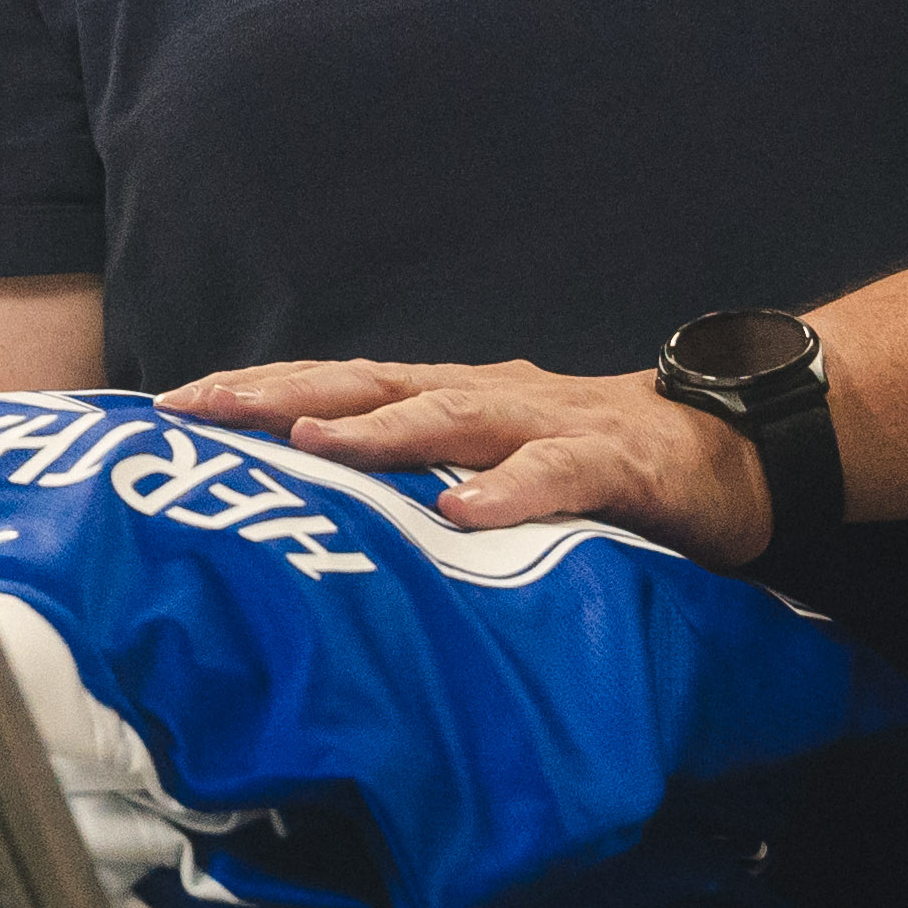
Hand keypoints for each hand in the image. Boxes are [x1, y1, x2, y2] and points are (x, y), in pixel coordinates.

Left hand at [159, 356, 776, 567]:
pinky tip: (466, 511)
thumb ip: (419, 486)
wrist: (734, 447)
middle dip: (283, 394)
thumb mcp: (492, 470)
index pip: (339, 386)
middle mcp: (488, 398)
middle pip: (370, 385)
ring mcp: (552, 425)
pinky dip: (510, 491)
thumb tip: (315, 521)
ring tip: (316, 445)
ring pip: (453, 416)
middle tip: (204, 407)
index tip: (173, 402)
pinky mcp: (617, 463)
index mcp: (451, 398)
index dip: (259, 390)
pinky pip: (558, 477)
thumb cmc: (595, 465)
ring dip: (382, 431)